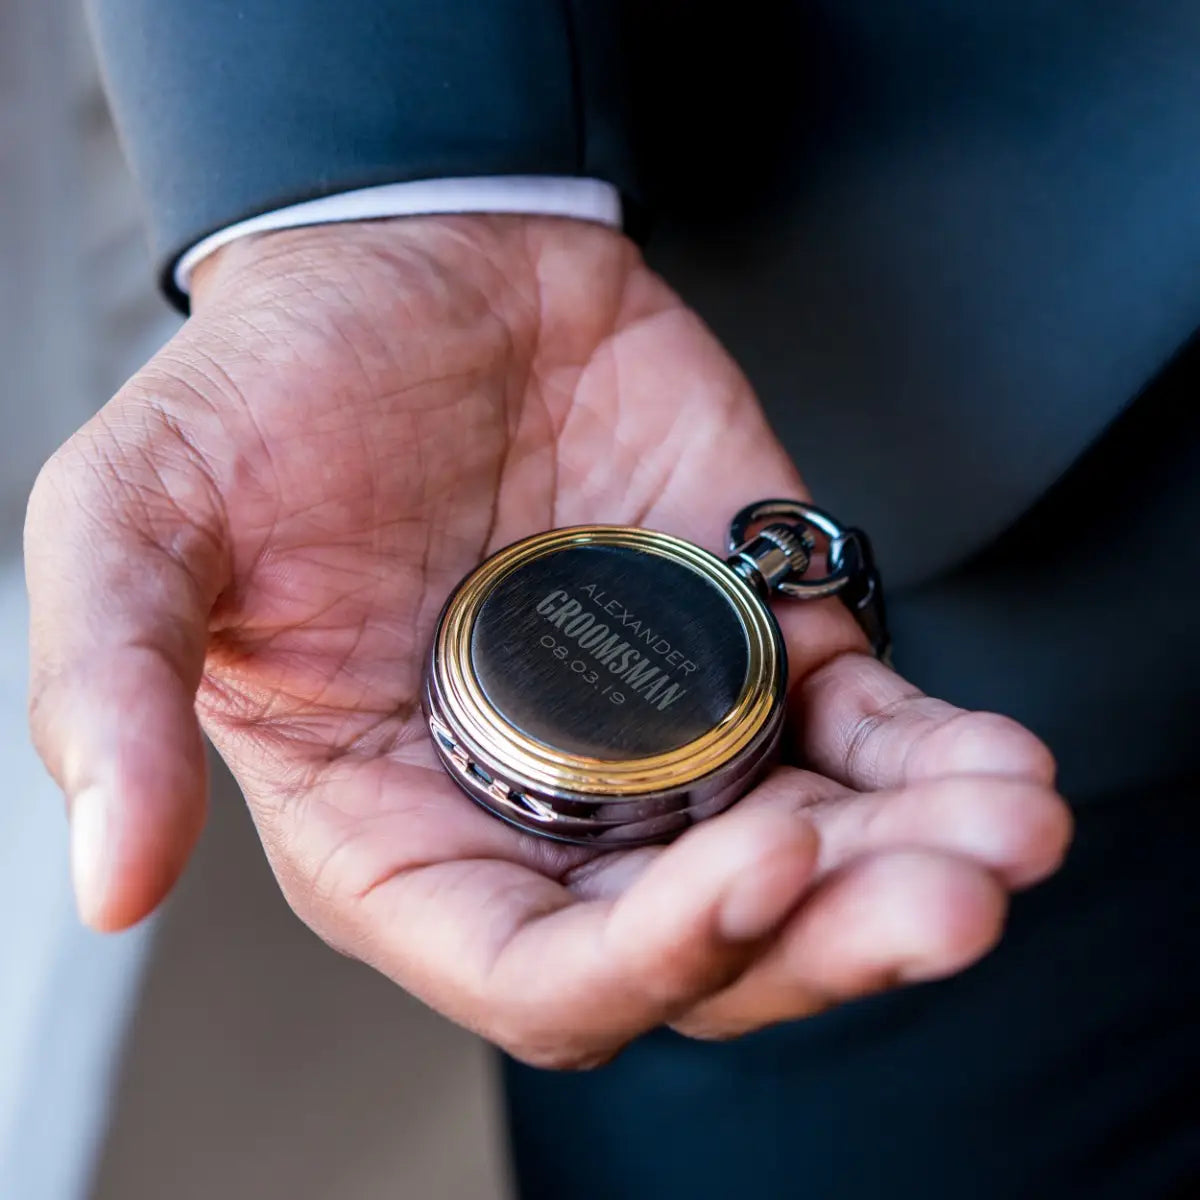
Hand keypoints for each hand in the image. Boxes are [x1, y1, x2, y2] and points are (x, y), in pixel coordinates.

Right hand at [26, 217, 1069, 1065]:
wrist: (410, 267)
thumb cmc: (266, 399)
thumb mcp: (138, 526)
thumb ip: (113, 690)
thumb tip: (111, 878)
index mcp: (404, 828)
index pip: (540, 971)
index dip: (653, 955)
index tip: (759, 862)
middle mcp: (543, 810)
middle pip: (709, 944)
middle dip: (834, 942)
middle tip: (951, 904)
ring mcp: (663, 734)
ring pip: (812, 855)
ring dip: (918, 863)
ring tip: (1009, 832)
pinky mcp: (751, 639)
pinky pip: (861, 734)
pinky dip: (933, 759)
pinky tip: (998, 767)